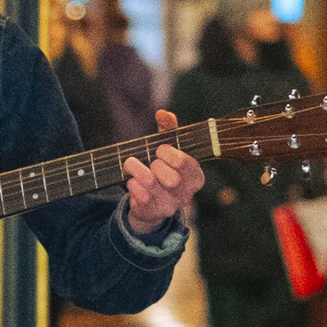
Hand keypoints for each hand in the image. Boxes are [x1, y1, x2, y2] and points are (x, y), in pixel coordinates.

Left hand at [120, 110, 203, 234]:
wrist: (148, 202)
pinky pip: (141, 196)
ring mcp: (170, 206)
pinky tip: (132, 181)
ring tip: (130, 164)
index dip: (169, 154)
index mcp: (195, 177)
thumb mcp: (167, 148)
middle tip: (150, 160)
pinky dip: (133, 184)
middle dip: (155, 164)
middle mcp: (186, 194)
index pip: (186, 164)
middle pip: (171, 178)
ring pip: (152, 184)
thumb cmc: (162, 169)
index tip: (160, 149)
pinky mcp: (153, 213)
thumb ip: (168, 129)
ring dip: (137, 169)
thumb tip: (162, 113)